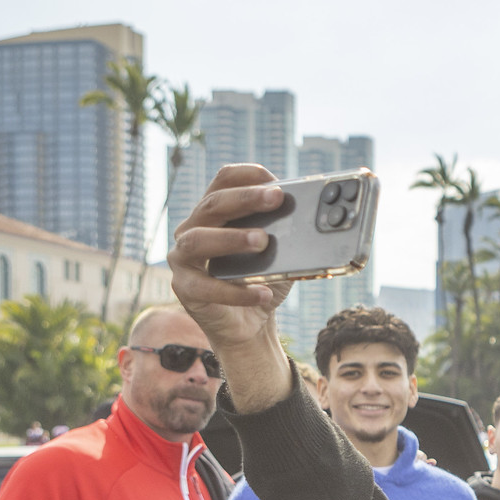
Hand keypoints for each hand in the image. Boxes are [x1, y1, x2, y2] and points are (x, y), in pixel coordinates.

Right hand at [167, 164, 296, 411]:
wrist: (251, 324)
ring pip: (198, 239)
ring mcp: (183, 258)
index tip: (274, 179)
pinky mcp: (185, 289)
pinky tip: (263, 292)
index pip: (223, 180)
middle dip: (246, 199)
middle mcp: (192, 229)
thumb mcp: (279, 252)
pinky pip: (206, 287)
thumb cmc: (263, 279)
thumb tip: (316, 214)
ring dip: (232, 238)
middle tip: (276, 198)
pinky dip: (237, 291)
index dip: (247, 175)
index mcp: (215, 212)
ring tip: (263, 241)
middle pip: (213, 204)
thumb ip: (287, 231)